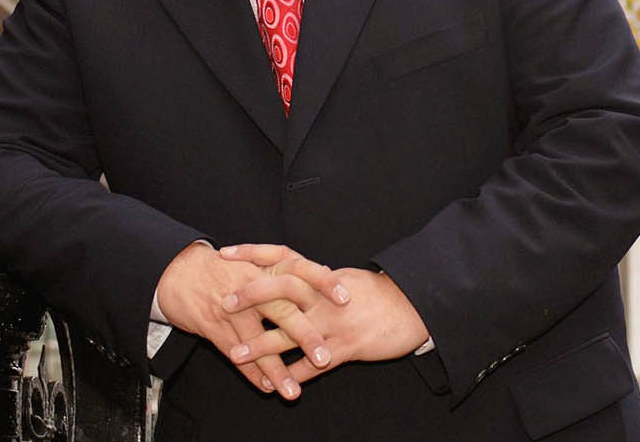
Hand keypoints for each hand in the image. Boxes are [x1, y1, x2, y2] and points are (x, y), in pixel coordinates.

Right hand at [155, 242, 348, 398]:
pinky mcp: (214, 327)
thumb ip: (285, 273)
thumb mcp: (255, 262)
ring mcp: (233, 309)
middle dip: (305, 336)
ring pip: (259, 342)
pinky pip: (236, 355)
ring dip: (277, 369)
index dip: (323, 283)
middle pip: (283, 311)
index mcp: (265, 267)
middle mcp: (252, 287)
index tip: (346, 298)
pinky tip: (266, 388)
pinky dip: (251, 373)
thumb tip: (323, 278)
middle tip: (325, 357)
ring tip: (293, 392)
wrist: (179, 271)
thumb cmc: (224, 268)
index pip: (301, 270)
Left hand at [220, 245, 428, 385]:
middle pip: (283, 290)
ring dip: (261, 345)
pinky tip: (274, 386)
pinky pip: (313, 365)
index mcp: (323, 276)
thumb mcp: (347, 278)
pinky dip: (293, 376)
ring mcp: (334, 323)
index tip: (227, 253)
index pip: (283, 256)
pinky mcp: (346, 347)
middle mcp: (325, 297)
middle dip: (252, 296)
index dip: (254, 253)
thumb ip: (319, 280)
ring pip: (291, 333)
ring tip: (236, 353)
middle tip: (224, 302)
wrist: (414, 308)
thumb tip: (297, 275)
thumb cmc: (380, 293)